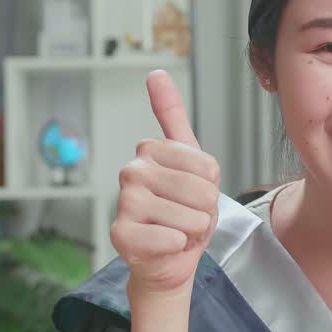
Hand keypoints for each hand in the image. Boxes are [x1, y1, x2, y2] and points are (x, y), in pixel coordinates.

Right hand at [111, 70, 220, 297]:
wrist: (169, 258)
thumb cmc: (182, 210)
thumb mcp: (189, 160)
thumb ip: (172, 115)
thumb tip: (155, 73)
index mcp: (150, 150)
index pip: (207, 166)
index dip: (210, 186)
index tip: (191, 192)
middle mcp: (132, 171)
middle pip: (202, 191)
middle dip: (203, 211)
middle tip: (184, 216)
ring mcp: (125, 202)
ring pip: (192, 217)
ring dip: (192, 231)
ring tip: (175, 230)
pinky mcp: (121, 236)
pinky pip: (173, 239)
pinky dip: (178, 248)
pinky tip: (163, 246)